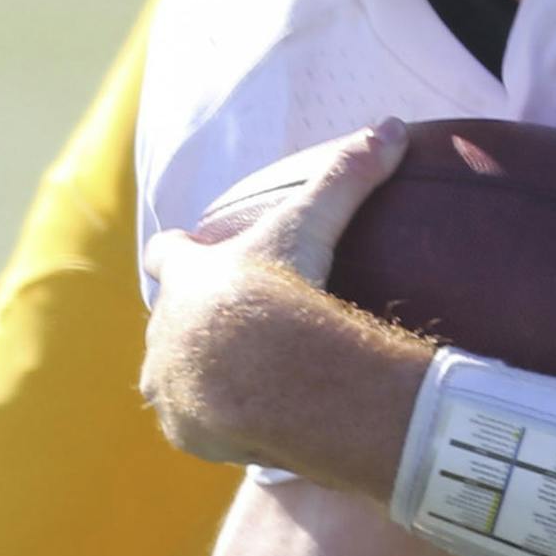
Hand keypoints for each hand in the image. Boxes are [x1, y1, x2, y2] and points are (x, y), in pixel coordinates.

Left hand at [142, 119, 408, 463]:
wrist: (270, 379)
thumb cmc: (282, 291)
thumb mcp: (316, 222)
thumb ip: (349, 173)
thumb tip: (392, 126)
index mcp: (186, 276)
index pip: (166, 253)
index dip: (177, 252)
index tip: (187, 251)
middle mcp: (163, 329)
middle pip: (168, 318)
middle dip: (191, 319)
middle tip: (232, 323)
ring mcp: (169, 384)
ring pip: (172, 374)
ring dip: (196, 373)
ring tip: (235, 379)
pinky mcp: (182, 430)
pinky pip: (193, 423)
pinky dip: (214, 419)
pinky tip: (246, 418)